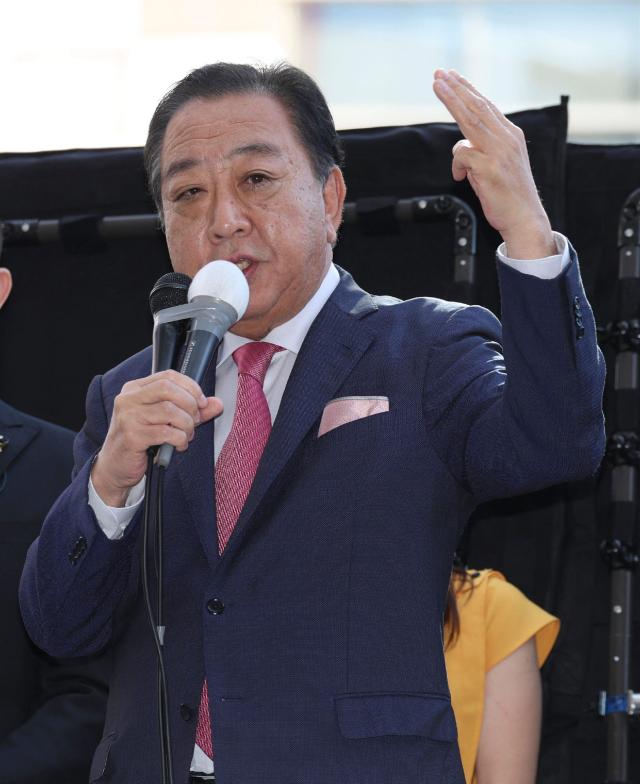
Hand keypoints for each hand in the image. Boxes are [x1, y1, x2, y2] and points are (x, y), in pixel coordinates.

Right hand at [91, 370, 222, 506]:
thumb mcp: (167, 420)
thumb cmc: (141, 440)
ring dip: (187, 425)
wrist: (115, 467)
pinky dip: (180, 439)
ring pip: (170, 411)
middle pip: (168, 389)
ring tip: (186, 435)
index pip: (168, 376)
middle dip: (190, 405)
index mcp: (135, 389)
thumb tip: (217, 404)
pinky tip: (178, 445)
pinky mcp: (131, 436)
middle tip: (195, 420)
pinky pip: (166, 432)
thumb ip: (191, 410)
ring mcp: (128, 417)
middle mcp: (128, 399)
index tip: (202, 402)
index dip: (190, 387)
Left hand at [432, 69, 555, 258]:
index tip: (453, 77)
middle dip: (457, 87)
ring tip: (437, 85)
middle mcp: (507, 138)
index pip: (486, 106)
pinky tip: (460, 177)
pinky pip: (462, 154)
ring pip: (470, 119)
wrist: (525, 219)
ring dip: (452, 100)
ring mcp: (499, 152)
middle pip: (477, 106)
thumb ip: (481, 150)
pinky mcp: (490, 168)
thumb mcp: (497, 165)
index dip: (468, 90)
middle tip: (440, 74)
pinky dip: (456, 165)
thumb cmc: (509, 195)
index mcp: (511, 135)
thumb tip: (461, 146)